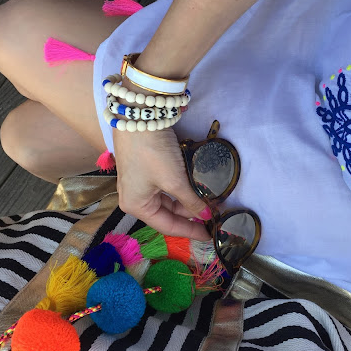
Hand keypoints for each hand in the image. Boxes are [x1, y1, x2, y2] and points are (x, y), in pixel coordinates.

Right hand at [112, 115, 210, 240]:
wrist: (140, 115)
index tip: (210, 235)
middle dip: (191, 214)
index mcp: (136, 206)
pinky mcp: (146, 169)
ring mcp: (139, 183)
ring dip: (188, 201)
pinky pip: (166, 187)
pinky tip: (196, 189)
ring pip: (169, 199)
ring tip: (208, 202)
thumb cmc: (152, 153)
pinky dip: (182, 189)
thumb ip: (191, 201)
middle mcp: (135, 198)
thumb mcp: (174, 180)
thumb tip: (207, 215)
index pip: (168, 226)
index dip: (190, 232)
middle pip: (168, 213)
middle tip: (214, 215)